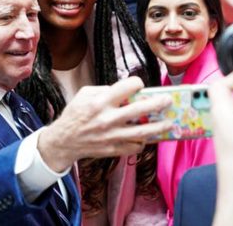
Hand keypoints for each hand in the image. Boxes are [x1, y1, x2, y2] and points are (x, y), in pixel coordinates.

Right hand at [38, 76, 172, 171]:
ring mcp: (112, 136)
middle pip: (141, 109)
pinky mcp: (113, 149)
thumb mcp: (84, 94)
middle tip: (168, 100)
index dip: (136, 84)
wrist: (64, 140)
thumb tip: (125, 90)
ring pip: (142, 131)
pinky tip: (145, 137)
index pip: (128, 87)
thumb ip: (105, 90)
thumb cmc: (75, 114)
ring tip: (168, 121)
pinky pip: (134, 146)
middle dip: (159, 103)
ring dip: (159, 126)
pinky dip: (142, 142)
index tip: (138, 86)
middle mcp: (108, 118)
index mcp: (101, 101)